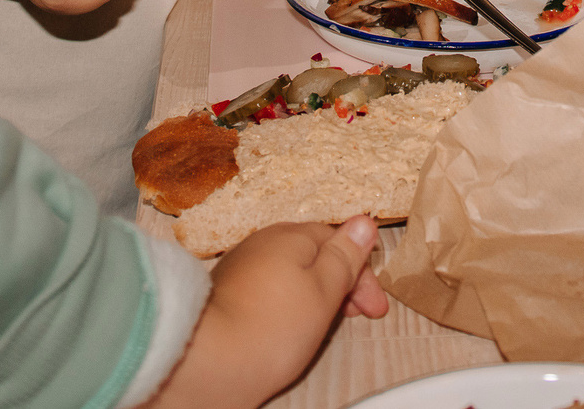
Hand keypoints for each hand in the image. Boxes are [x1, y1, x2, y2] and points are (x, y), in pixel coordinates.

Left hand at [139, 217, 387, 408]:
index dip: (361, 272)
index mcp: (290, 236)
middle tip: (357, 316)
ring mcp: (240, 269)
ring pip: (289, 274)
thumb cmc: (272, 328)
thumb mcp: (324, 290)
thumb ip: (345, 255)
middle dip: (339, 283)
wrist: (208, 362)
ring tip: (324, 325)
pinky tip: (289, 329)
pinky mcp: (225, 297)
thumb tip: (364, 221)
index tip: (375, 307)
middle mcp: (261, 244)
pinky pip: (267, 292)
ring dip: (314, 294)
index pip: (337, 240)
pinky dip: (287, 306)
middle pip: (312, 255)